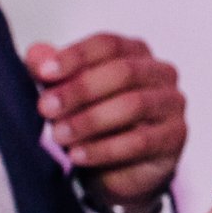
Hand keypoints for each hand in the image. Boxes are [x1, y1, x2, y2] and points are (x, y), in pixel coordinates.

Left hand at [26, 34, 187, 209]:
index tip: (44, 73)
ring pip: (134, 105)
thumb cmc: (93, 119)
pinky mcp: (174, 139)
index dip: (75, 56)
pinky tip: (78, 156)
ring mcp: (172, 106)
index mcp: (135, 53)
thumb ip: (51, 72)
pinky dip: (104, 150)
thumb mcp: (66, 93)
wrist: (117, 168)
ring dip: (90, 120)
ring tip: (59, 135)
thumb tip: (37, 55)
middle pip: (124, 72)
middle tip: (46, 108)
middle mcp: (160, 74)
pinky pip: (141, 142)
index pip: (108, 45)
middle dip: (80, 90)